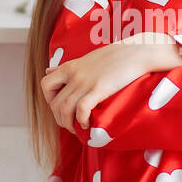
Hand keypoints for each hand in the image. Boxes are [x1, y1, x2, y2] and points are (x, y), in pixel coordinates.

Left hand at [40, 40, 160, 131]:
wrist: (136, 53)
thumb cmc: (115, 57)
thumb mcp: (86, 59)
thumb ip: (67, 67)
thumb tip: (47, 70)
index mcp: (69, 67)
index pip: (45, 84)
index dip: (49, 100)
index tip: (62, 106)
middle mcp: (74, 75)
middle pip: (54, 103)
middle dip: (60, 119)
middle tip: (71, 124)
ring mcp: (85, 82)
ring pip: (64, 110)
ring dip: (69, 124)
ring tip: (78, 128)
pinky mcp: (98, 89)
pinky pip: (81, 110)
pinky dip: (82, 121)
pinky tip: (89, 124)